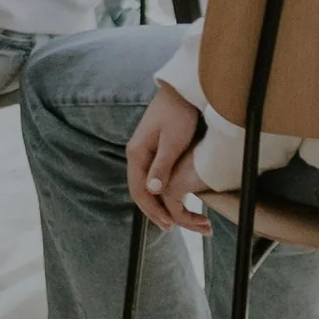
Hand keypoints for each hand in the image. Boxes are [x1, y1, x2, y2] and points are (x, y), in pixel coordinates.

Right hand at [126, 85, 211, 233]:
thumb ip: (162, 166)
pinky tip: (171, 198)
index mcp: (137, 154)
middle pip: (139, 191)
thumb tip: (152, 191)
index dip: (152, 210)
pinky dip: (160, 192)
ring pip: (145, 185)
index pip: (139, 190)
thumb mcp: (173, 141)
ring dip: (158, 203)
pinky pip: (152, 177)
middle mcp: (136, 155)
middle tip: (172, 227)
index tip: (168, 225)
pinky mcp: (153, 150)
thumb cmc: (179, 114)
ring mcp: (143, 152)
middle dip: (154, 211)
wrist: (181, 91)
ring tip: (174, 218)